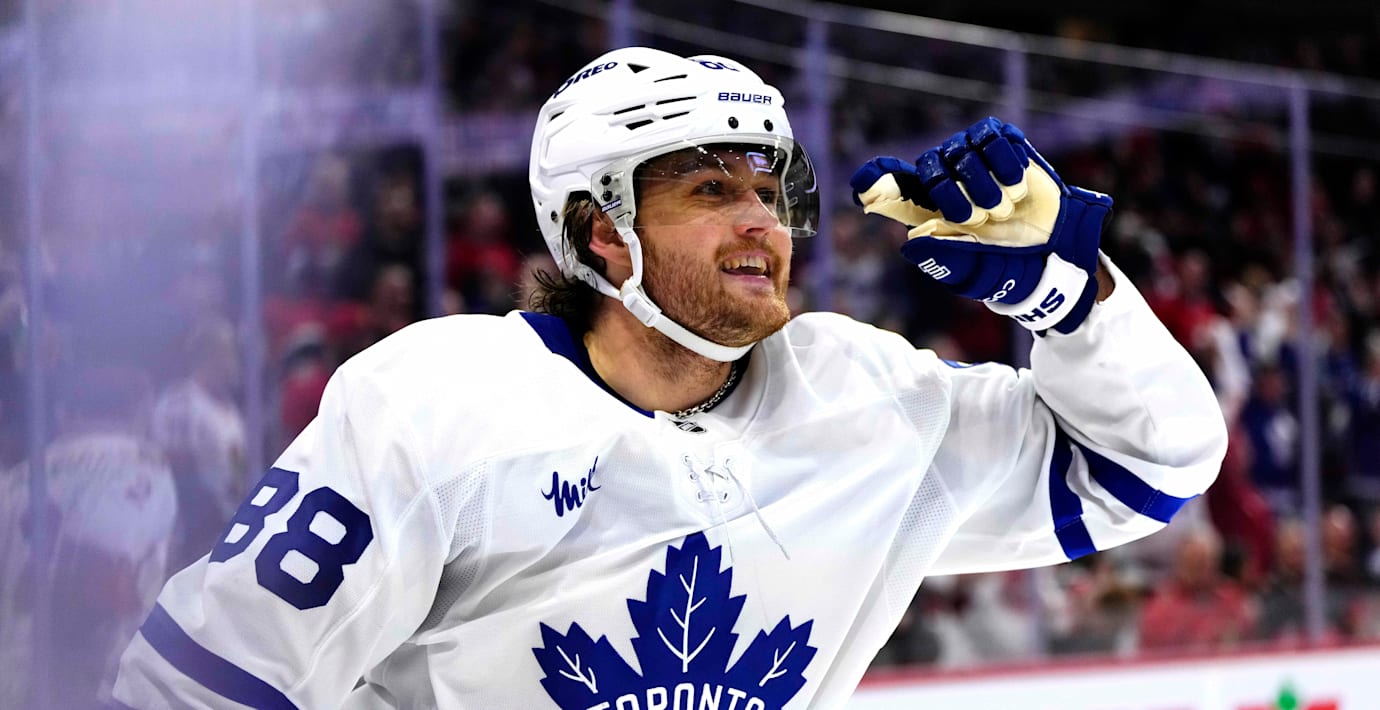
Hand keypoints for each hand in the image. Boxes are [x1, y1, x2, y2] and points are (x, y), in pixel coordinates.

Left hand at [850, 117, 1111, 333]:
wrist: (1053, 245)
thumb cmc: (1008, 261)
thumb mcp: (975, 272)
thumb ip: (944, 259)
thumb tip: (911, 243)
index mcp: (928, 208)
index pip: (892, 188)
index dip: (875, 181)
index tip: (864, 185)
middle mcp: (945, 176)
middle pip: (931, 167)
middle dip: (960, 198)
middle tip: (984, 219)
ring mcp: (971, 155)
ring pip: (963, 153)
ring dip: (987, 184)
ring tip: (1004, 206)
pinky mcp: (1000, 140)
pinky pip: (993, 139)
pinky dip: (1007, 165)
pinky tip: (1018, 185)